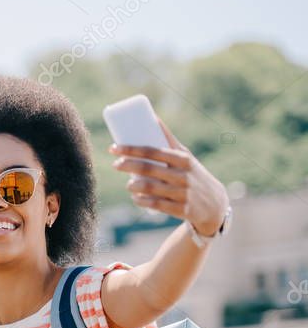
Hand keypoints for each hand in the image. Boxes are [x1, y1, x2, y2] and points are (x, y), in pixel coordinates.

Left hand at [110, 119, 228, 236]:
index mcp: (183, 159)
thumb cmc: (192, 174)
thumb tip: (153, 117)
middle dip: (127, 165)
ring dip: (133, 185)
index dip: (130, 149)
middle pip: (147, 169)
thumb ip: (169, 140)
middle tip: (115, 164)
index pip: (152, 151)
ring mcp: (182, 193)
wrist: (214, 203)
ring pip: (149, 188)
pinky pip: (154, 205)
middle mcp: (183, 175)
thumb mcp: (185, 157)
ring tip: (128, 184)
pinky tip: (135, 197)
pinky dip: (141, 200)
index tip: (113, 148)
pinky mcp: (180, 209)